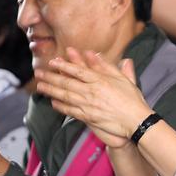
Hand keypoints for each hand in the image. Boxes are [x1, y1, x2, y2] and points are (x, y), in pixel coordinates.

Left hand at [35, 48, 151, 142]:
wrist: (136, 121)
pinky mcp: (89, 117)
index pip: (78, 71)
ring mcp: (89, 105)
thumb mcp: (124, 78)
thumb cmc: (132, 99)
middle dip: (52, 77)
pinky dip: (61, 106)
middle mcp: (92, 92)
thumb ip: (108, 66)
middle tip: (39, 73)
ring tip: (40, 86)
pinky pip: (71, 110)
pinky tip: (53, 102)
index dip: (64, 65)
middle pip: (67, 83)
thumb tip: (95, 54)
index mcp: (101, 81)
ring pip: (66, 96)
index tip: (53, 62)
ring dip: (51, 90)